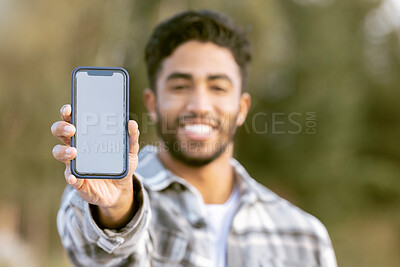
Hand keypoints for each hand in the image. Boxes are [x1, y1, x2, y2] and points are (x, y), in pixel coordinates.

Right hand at [51, 104, 139, 227]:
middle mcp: (77, 146)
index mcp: (87, 135)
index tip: (70, 108)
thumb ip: (132, 138)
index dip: (68, 112)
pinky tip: (73, 177)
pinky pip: (69, 177)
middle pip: (60, 132)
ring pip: (59, 152)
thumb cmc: (120, 165)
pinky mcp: (77, 180)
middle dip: (62, 128)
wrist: (120, 190)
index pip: (73, 119)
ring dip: (63, 151)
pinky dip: (70, 176)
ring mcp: (74, 163)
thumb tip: (131, 123)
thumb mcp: (130, 151)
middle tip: (72, 129)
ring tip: (74, 152)